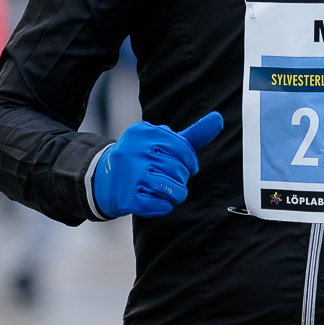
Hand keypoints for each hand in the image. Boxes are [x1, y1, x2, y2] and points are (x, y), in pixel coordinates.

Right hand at [92, 112, 223, 218]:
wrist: (104, 179)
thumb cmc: (143, 158)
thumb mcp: (163, 142)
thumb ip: (192, 134)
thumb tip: (219, 118)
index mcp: (144, 132)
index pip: (182, 148)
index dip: (190, 162)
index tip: (186, 167)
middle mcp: (135, 150)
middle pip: (179, 170)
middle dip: (180, 178)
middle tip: (168, 178)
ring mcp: (131, 174)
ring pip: (175, 189)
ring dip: (175, 194)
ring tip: (165, 190)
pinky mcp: (129, 197)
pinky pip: (162, 205)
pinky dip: (163, 206)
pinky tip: (153, 199)